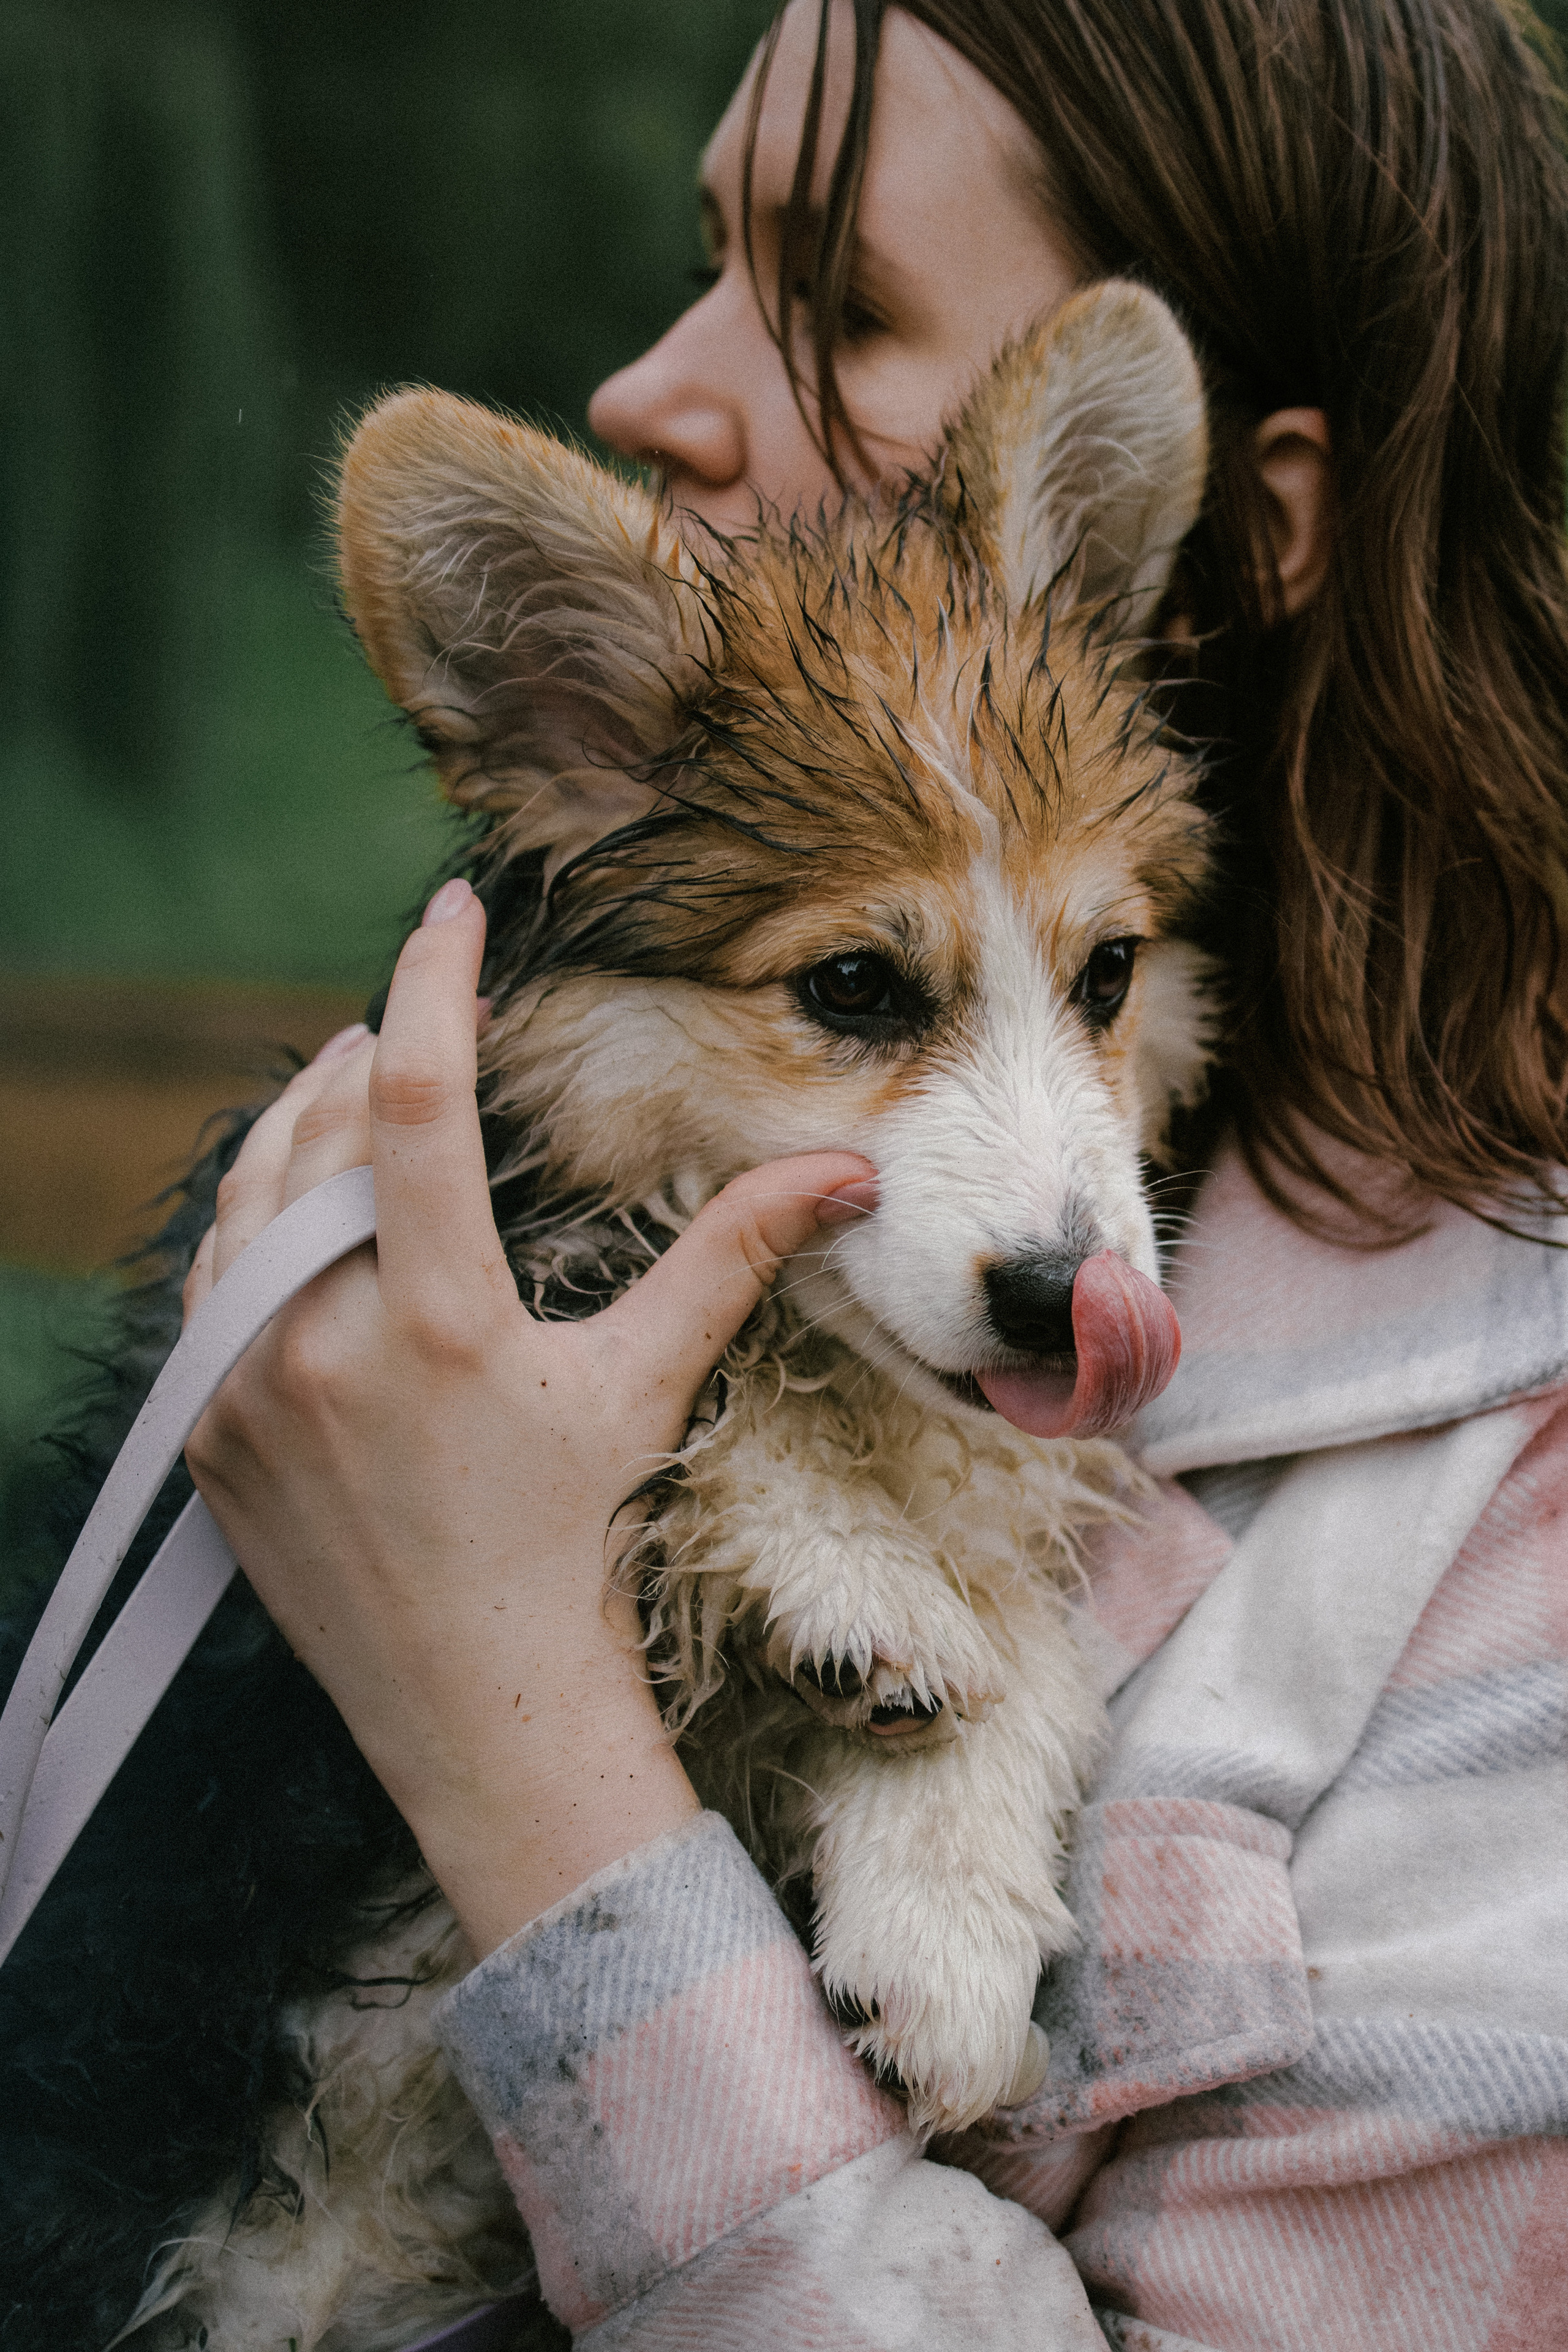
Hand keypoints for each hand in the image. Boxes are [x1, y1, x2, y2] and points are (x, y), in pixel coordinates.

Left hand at [184, 878, 872, 1955]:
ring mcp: (246, 1390)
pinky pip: (211, 1285)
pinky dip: (251, 1225)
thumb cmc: (573, 1540)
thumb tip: (848, 1173)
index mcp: (437, 1321)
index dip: (430, 984)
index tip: (448, 907)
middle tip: (401, 1013)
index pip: (415, 1103)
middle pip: (320, 1135)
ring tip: (343, 1086)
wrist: (477, 1705)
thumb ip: (732, 1258)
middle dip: (359, 1052)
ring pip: (246, 1203)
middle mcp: (321, 1343)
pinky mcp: (207, 1432)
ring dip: (295, 1129)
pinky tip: (294, 1210)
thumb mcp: (645, 1385)